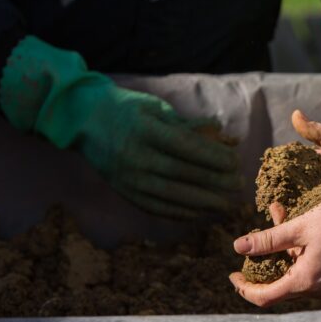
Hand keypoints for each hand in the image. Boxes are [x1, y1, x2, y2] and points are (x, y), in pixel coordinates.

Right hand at [0, 36, 240, 217]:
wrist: (82, 120)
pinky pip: (157, 207)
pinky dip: (182, 213)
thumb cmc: (127, 108)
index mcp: (144, 129)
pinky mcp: (124, 191)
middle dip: (215, 183)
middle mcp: (135, 155)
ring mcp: (128, 177)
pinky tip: (201, 213)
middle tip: (238, 186)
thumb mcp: (156, 108)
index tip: (235, 162)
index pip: (186, 148)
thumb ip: (189, 125)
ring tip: (226, 204)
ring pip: (172, 196)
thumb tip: (225, 136)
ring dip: (204, 203)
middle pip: (182, 174)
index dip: (213, 157)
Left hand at [229, 196, 320, 306]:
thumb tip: (238, 248)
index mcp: (305, 282)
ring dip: (283, 252)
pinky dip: (300, 253)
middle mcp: (319, 291)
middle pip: (280, 285)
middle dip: (264, 262)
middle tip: (256, 239)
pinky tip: (302, 228)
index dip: (244, 288)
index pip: (264, 296)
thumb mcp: (301, 226)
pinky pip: (312, 270)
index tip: (232, 275)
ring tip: (280, 216)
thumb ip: (269, 239)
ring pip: (297, 274)